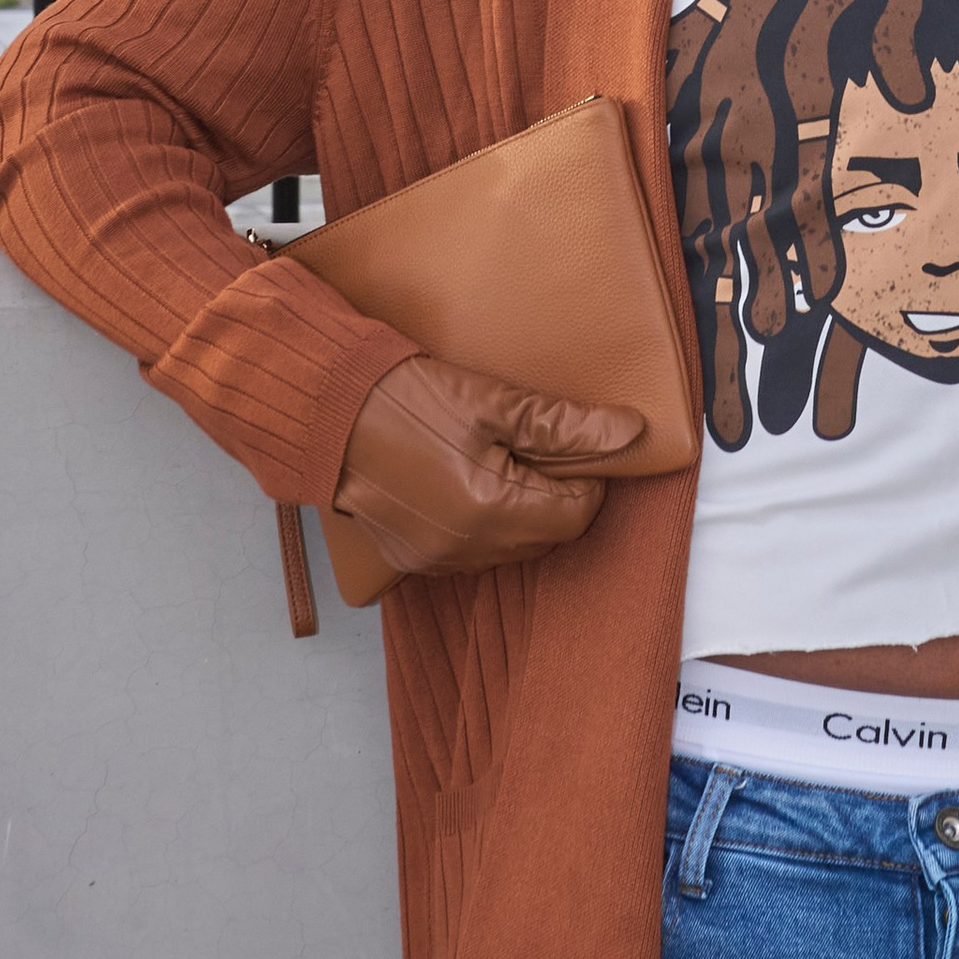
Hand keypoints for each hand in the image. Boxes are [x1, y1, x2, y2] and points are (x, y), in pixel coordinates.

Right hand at [331, 355, 644, 579]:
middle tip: (543, 447)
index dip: (591, 478)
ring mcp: (437, 559)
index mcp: (493, 509)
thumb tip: (631, 433)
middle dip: (558, 495)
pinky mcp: (413, 559)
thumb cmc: (407, 399)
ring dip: (523, 512)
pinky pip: (473, 552)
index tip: (579, 443)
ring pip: (512, 547)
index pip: (577, 513)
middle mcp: (467, 548)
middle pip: (547, 536)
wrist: (327, 414)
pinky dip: (486, 524)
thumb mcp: (492, 402)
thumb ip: (564, 425)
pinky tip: (470, 481)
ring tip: (504, 459)